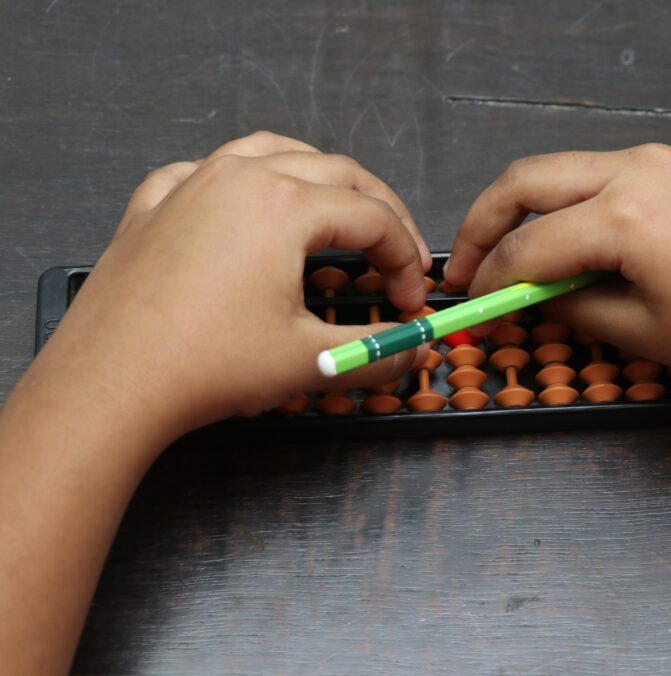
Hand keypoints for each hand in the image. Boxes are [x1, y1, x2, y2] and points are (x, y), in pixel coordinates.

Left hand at [30, 131, 431, 443]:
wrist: (111, 382)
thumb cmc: (208, 365)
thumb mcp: (311, 361)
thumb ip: (377, 352)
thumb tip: (415, 353)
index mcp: (286, 205)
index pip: (373, 218)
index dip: (404, 259)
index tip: (410, 302)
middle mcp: (241, 176)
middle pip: (336, 173)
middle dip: (379, 212)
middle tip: (395, 255)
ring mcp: (192, 184)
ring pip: (272, 152)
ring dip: (317, 177)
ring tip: (337, 209)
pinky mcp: (153, 205)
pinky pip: (206, 171)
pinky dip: (240, 181)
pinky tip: (242, 205)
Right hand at [444, 144, 670, 396]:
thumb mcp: (642, 331)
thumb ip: (570, 304)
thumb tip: (529, 293)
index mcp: (624, 212)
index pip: (528, 243)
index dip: (489, 277)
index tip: (469, 300)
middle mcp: (640, 166)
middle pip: (531, 179)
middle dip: (486, 221)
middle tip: (467, 263)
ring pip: (574, 171)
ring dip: (536, 209)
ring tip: (522, 256)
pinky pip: (619, 176)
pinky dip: (586, 205)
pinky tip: (588, 243)